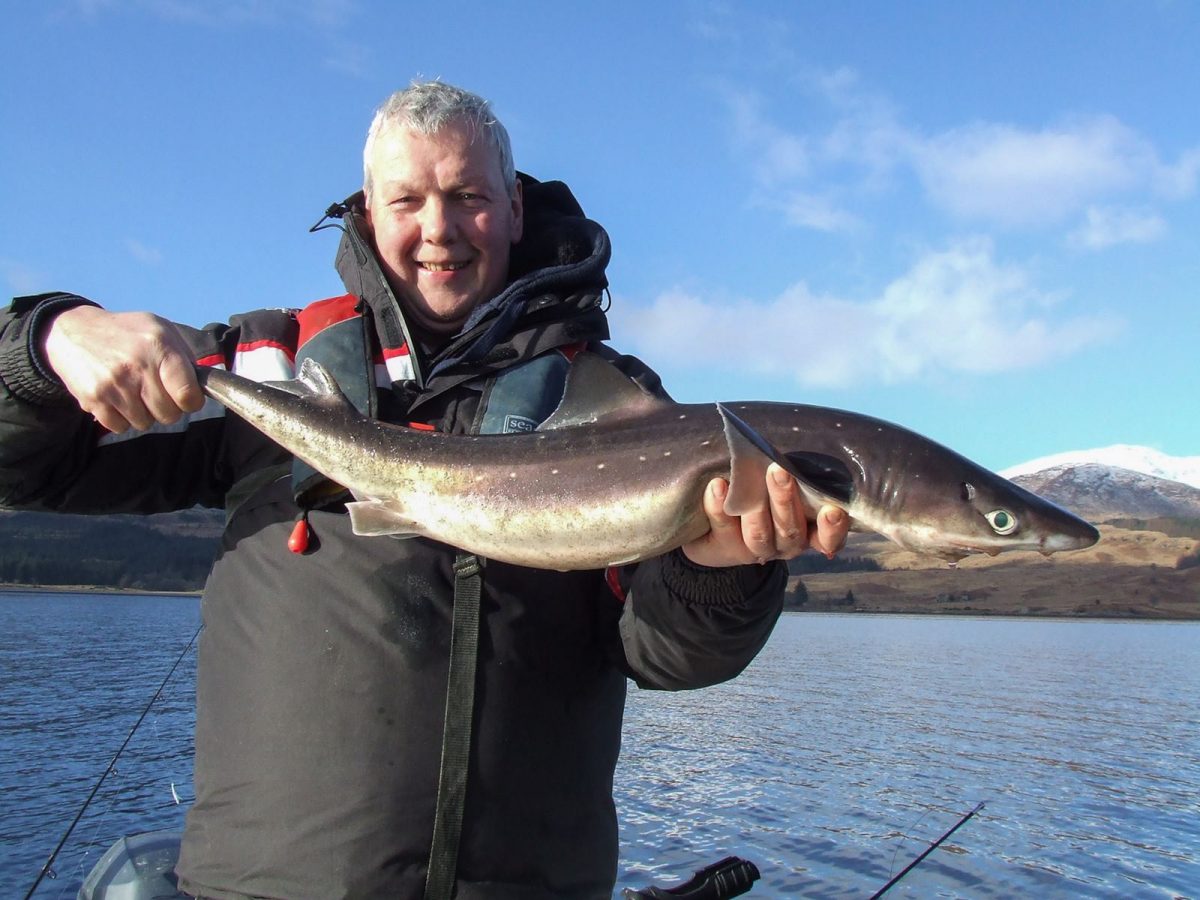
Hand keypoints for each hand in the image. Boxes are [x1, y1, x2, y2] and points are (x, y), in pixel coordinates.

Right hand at [42, 306, 203, 433]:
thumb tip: (203, 386)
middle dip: (168, 408)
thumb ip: (184, 356)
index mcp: (159, 347)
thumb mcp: (161, 330)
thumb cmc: (127, 333)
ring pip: (145, 423)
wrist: (73, 332)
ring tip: (134, 392)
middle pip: (169, 414)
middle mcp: (137, 366)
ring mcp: (113, 384)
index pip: (188, 394)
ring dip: (144, 413)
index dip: (192, 401)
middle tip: (157, 393)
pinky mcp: (93, 399)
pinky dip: (122, 418)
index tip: (187, 398)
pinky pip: (120, 427)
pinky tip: (118, 398)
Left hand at [681, 463, 848, 567]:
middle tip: (779, 470)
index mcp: (809, 530)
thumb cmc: (764, 486)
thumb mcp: (783, 478)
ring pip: (759, 535)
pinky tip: (717, 486)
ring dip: (755, 506)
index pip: (828, 538)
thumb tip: (801, 427)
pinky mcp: (725, 549)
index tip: (832, 510)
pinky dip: (719, 507)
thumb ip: (793, 465)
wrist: (717, 522)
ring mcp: (756, 549)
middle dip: (785, 500)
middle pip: (791, 530)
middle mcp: (786, 543)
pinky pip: (723, 530)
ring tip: (747, 475)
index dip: (832, 528)